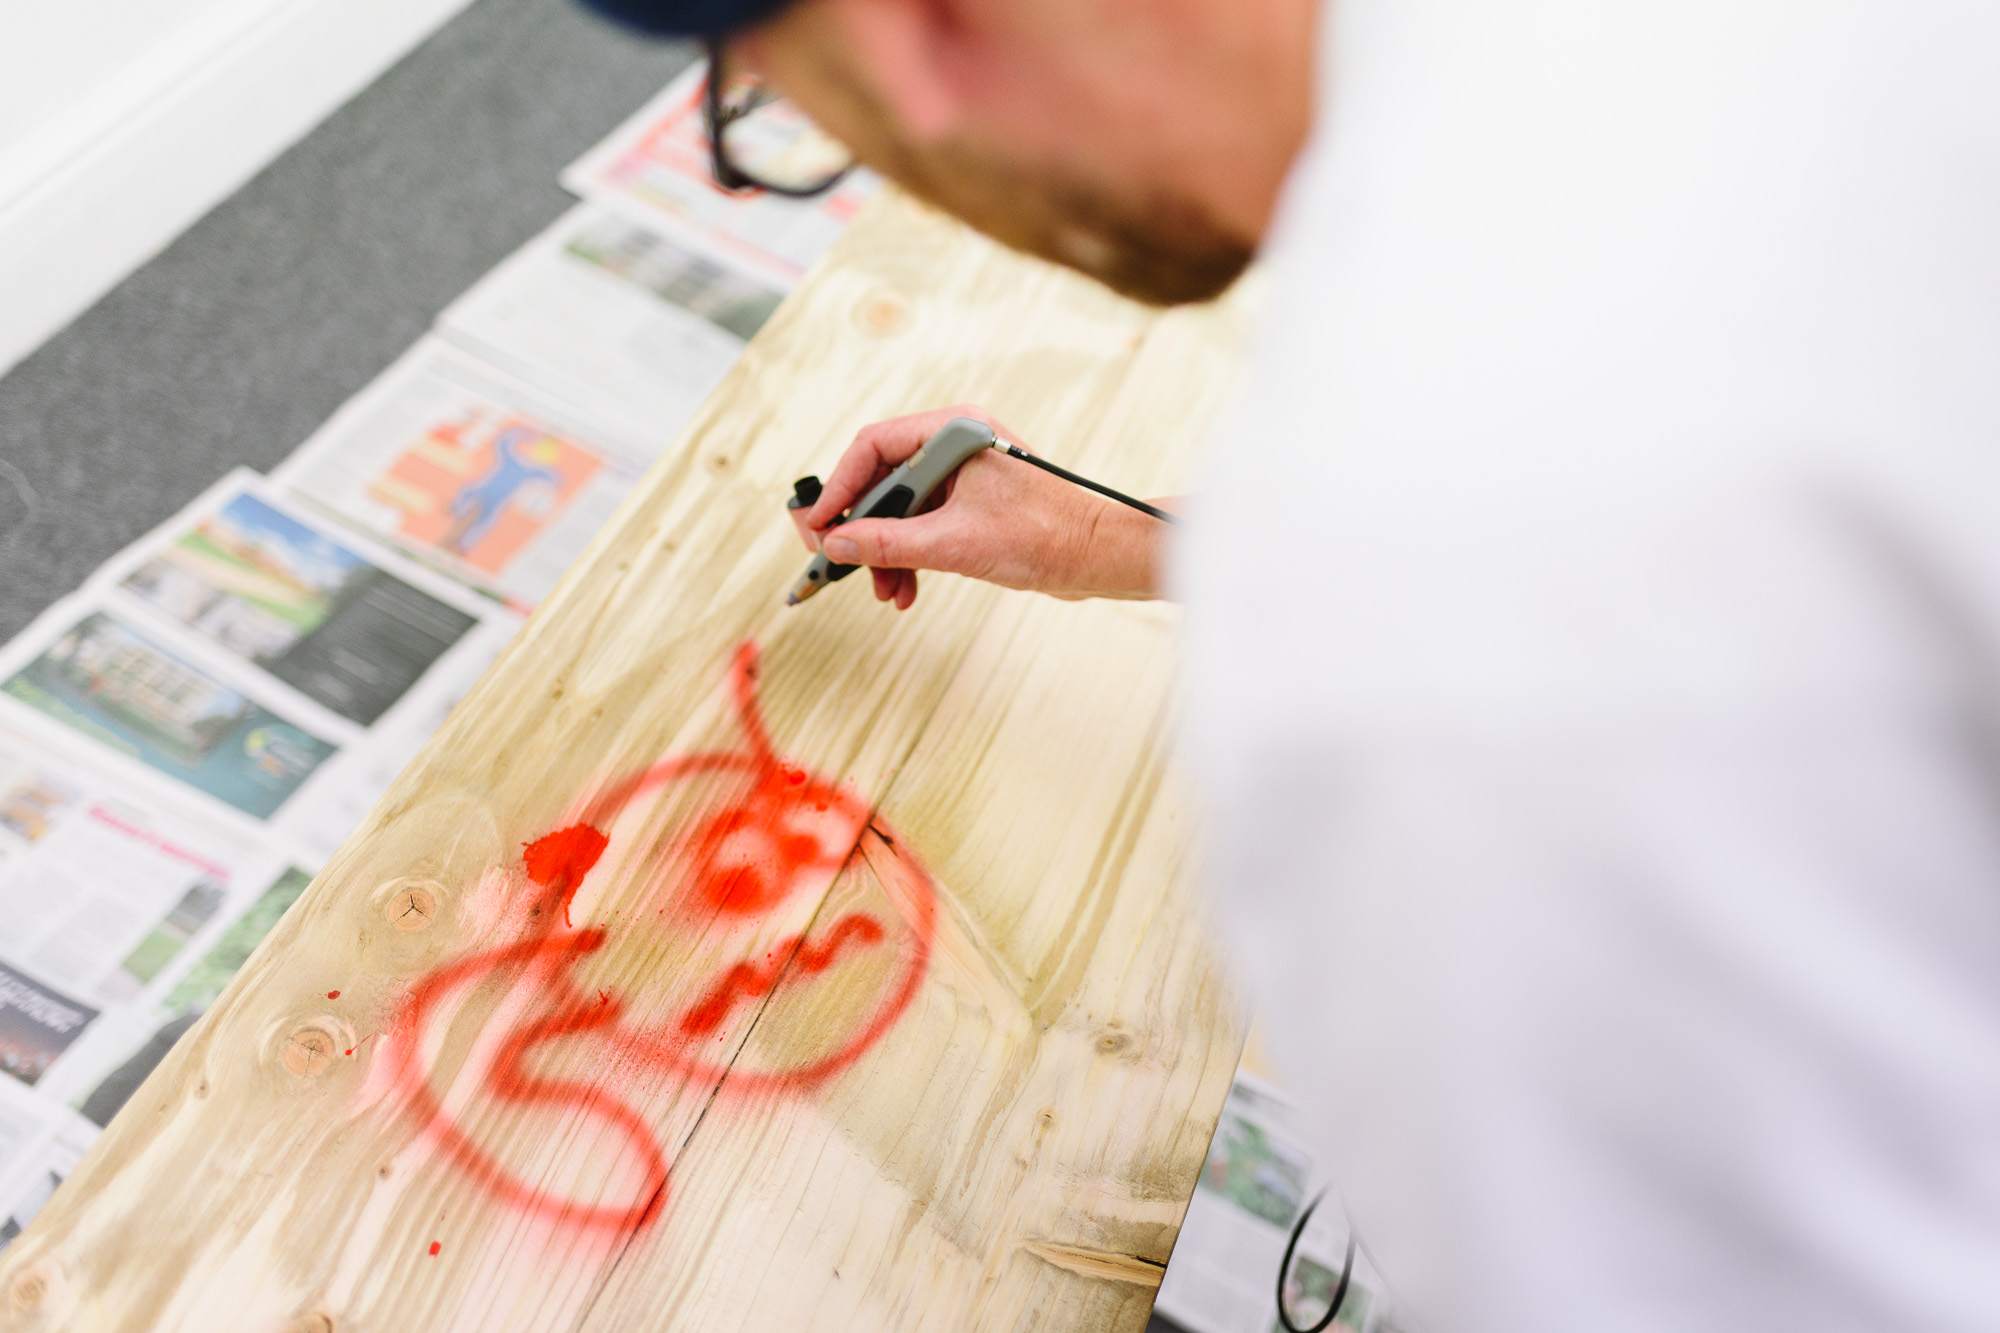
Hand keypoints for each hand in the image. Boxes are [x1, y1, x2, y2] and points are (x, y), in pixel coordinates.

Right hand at [790, 405, 1174, 609]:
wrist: (1101, 556)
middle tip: (837, 564)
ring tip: (885, 591)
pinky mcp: (974, 502)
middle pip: (882, 480)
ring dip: (886, 551)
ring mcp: (964, 473)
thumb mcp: (953, 544)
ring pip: (902, 508)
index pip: (871, 448)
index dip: (838, 490)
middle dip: (862, 530)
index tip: (816, 528)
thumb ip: (887, 543)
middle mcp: (955, 444)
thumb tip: (835, 545)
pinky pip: (925, 523)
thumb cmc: (1045, 536)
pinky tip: (906, 589)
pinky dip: (911, 555)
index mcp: (953, 431)